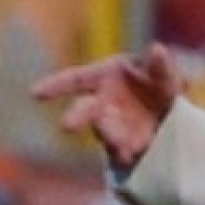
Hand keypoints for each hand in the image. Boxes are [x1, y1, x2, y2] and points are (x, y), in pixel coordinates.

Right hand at [30, 42, 182, 170]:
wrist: (170, 107)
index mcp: (105, 76)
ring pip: (106, 130)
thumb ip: (161, 65)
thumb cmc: (158, 80)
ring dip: (111, 137)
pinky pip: (123, 146)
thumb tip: (157, 48)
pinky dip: (125, 151)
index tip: (34, 93)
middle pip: (85, 109)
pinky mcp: (126, 141)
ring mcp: (113, 123)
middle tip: (66, 126)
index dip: (56, 85)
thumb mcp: (163, 70)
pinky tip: (129, 156)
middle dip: (76, 117)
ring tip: (122, 147)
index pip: (76, 79)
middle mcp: (102, 101)